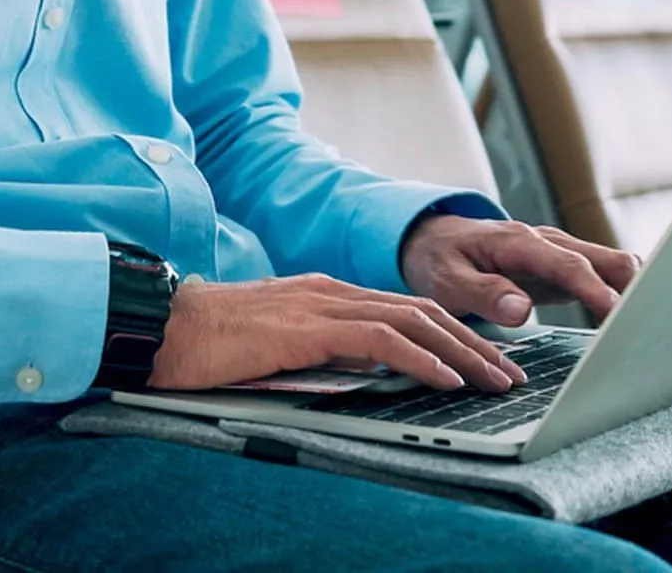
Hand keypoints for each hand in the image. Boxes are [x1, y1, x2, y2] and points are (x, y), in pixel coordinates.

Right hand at [149, 273, 523, 393]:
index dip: (452, 332)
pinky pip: (377, 339)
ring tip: (493, 380)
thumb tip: (365, 373)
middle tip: (509, 373)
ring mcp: (319, 304)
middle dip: (472, 341)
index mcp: (325, 294)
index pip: (405, 307)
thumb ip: (320, 349)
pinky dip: (419, 358)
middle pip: (420, 309)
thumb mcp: (278, 345)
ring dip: (461, 352)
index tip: (485, 360)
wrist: (162, 329)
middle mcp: (330, 291)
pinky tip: (446, 378)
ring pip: (410, 320)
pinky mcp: (306, 327)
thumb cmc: (210, 345)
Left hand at [400, 216, 640, 327]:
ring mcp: (558, 253)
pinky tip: (635, 322)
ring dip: (635, 292)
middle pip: (604, 259)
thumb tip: (523, 310)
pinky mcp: (563, 268)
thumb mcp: (448, 280)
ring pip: (612, 265)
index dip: (595, 289)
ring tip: (654, 329)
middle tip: (653, 326)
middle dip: (634, 288)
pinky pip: (603, 276)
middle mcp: (546, 242)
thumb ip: (484, 292)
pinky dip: (624, 294)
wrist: (433, 239)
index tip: (618, 314)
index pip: (567, 264)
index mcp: (519, 243)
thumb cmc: (439, 260)